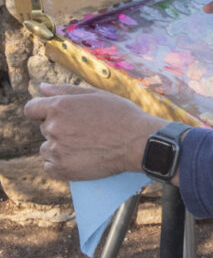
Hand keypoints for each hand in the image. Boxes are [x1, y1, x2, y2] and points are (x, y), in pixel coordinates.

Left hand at [24, 84, 164, 180]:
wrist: (136, 141)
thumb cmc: (119, 114)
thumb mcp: (95, 94)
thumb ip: (65, 90)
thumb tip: (42, 88)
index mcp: (59, 106)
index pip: (31, 109)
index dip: (42, 111)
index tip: (56, 115)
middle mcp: (53, 127)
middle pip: (44, 128)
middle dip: (59, 128)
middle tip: (84, 130)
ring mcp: (56, 150)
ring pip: (47, 148)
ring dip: (59, 146)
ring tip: (84, 145)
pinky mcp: (62, 169)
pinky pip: (49, 166)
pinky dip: (60, 163)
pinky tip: (79, 158)